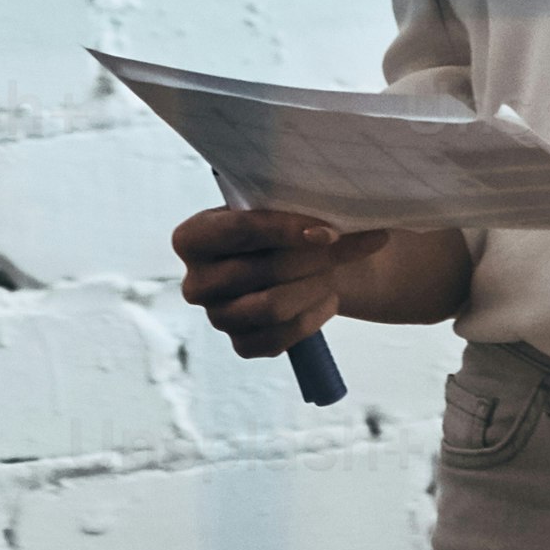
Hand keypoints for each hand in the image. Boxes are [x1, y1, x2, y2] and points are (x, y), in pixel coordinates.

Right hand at [174, 205, 472, 352]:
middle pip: (263, 270)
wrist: (301, 263)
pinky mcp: (242, 345)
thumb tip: (330, 226)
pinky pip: (279, 339)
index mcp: (193, 238)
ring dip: (316, 286)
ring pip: (273, 307)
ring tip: (337, 269)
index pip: (240, 230)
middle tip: (357, 242)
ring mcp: (216, 317)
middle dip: (318, 256)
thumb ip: (295, 204)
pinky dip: (312, 318)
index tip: (332, 228)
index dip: (288, 229)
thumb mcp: (282, 205)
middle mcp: (196, 282)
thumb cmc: (287, 225)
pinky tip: (329, 298)